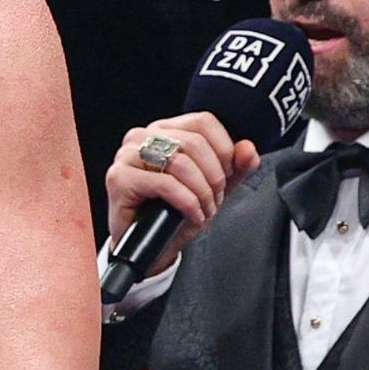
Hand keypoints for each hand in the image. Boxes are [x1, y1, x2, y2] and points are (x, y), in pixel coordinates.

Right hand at [100, 111, 258, 276]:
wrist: (151, 247)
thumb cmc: (175, 213)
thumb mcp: (213, 187)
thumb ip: (235, 167)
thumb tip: (248, 148)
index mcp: (163, 130)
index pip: (203, 122)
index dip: (224, 149)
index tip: (227, 174)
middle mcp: (141, 137)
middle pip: (194, 142)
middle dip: (214, 176)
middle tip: (215, 198)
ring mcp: (127, 156)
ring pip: (180, 163)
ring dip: (201, 192)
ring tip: (204, 208)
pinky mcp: (119, 178)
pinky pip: (165, 184)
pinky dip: (187, 202)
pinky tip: (192, 214)